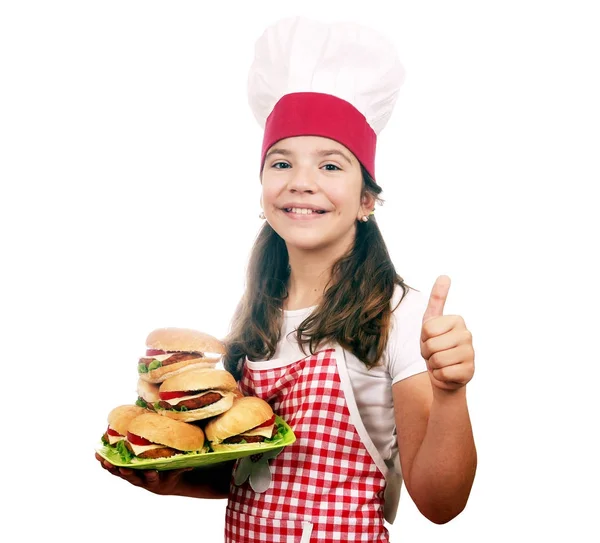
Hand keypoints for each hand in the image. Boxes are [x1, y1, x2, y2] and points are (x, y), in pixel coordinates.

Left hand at [95, 452, 191, 494]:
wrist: (161, 484)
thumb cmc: (170, 475)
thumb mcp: (176, 473)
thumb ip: (182, 468)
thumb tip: (192, 463)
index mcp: (154, 479)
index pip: (152, 478)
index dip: (151, 475)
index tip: (151, 471)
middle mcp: (140, 479)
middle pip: (132, 477)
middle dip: (126, 472)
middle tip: (122, 468)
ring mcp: (131, 476)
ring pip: (119, 472)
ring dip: (111, 466)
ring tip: (103, 459)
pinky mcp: (125, 472)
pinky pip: (114, 468)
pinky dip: (106, 462)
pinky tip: (98, 454)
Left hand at [420, 275, 474, 391]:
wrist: (444, 374)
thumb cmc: (435, 346)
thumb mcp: (431, 322)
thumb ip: (437, 299)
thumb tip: (445, 275)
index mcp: (457, 320)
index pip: (427, 329)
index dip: (423, 338)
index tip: (430, 339)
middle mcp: (467, 334)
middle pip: (431, 345)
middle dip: (427, 352)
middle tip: (435, 353)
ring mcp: (471, 353)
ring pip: (437, 360)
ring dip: (433, 364)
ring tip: (441, 362)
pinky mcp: (470, 371)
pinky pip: (443, 373)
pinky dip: (440, 375)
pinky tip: (447, 373)